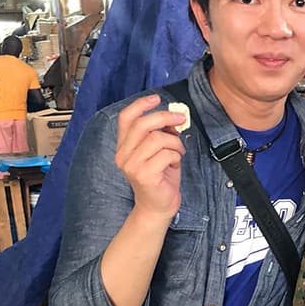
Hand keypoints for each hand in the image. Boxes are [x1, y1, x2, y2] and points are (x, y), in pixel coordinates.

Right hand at [115, 94, 186, 220]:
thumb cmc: (161, 178)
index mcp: (124, 146)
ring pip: (158, 139)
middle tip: (181, 119)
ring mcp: (132, 166)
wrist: (158, 206)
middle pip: (142, 125)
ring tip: (178, 152)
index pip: (126, 119)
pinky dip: (176, 156)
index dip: (140, 105)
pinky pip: (166, 154)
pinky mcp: (144, 175)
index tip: (157, 98)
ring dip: (175, 143)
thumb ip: (160, 134)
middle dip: (165, 118)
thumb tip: (172, 118)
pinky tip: (175, 165)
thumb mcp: (159, 152)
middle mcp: (123, 155)